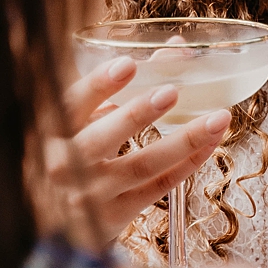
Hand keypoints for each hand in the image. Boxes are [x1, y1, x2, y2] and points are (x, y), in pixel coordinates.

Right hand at [48, 59, 229, 238]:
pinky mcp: (115, 216)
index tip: (128, 64)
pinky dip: (188, 163)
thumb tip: (176, 49)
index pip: (70, 105)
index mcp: (51, 130)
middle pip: (101, 140)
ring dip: (183, 141)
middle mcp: (64, 165)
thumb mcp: (83, 117)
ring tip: (216, 118)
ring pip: (141, 167)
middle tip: (171, 91)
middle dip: (137, 115)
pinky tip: (210, 142)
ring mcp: (90, 195)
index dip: (98, 85)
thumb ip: (120, 84)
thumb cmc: (74, 150)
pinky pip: (158, 187)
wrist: (58, 218)